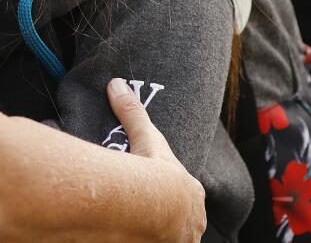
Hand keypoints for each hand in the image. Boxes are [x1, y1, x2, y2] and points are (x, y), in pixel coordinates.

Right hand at [106, 78, 206, 241]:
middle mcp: (193, 219)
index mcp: (193, 193)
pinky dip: (152, 241)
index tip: (157, 190)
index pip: (186, 194)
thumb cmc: (153, 170)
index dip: (172, 192)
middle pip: (183, 218)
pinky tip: (137, 237)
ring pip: (175, 236)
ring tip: (142, 228)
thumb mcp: (145, 136)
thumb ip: (131, 111)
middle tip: (148, 211)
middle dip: (170, 215)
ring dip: (162, 232)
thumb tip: (117, 83)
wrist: (150, 204)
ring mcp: (182, 240)